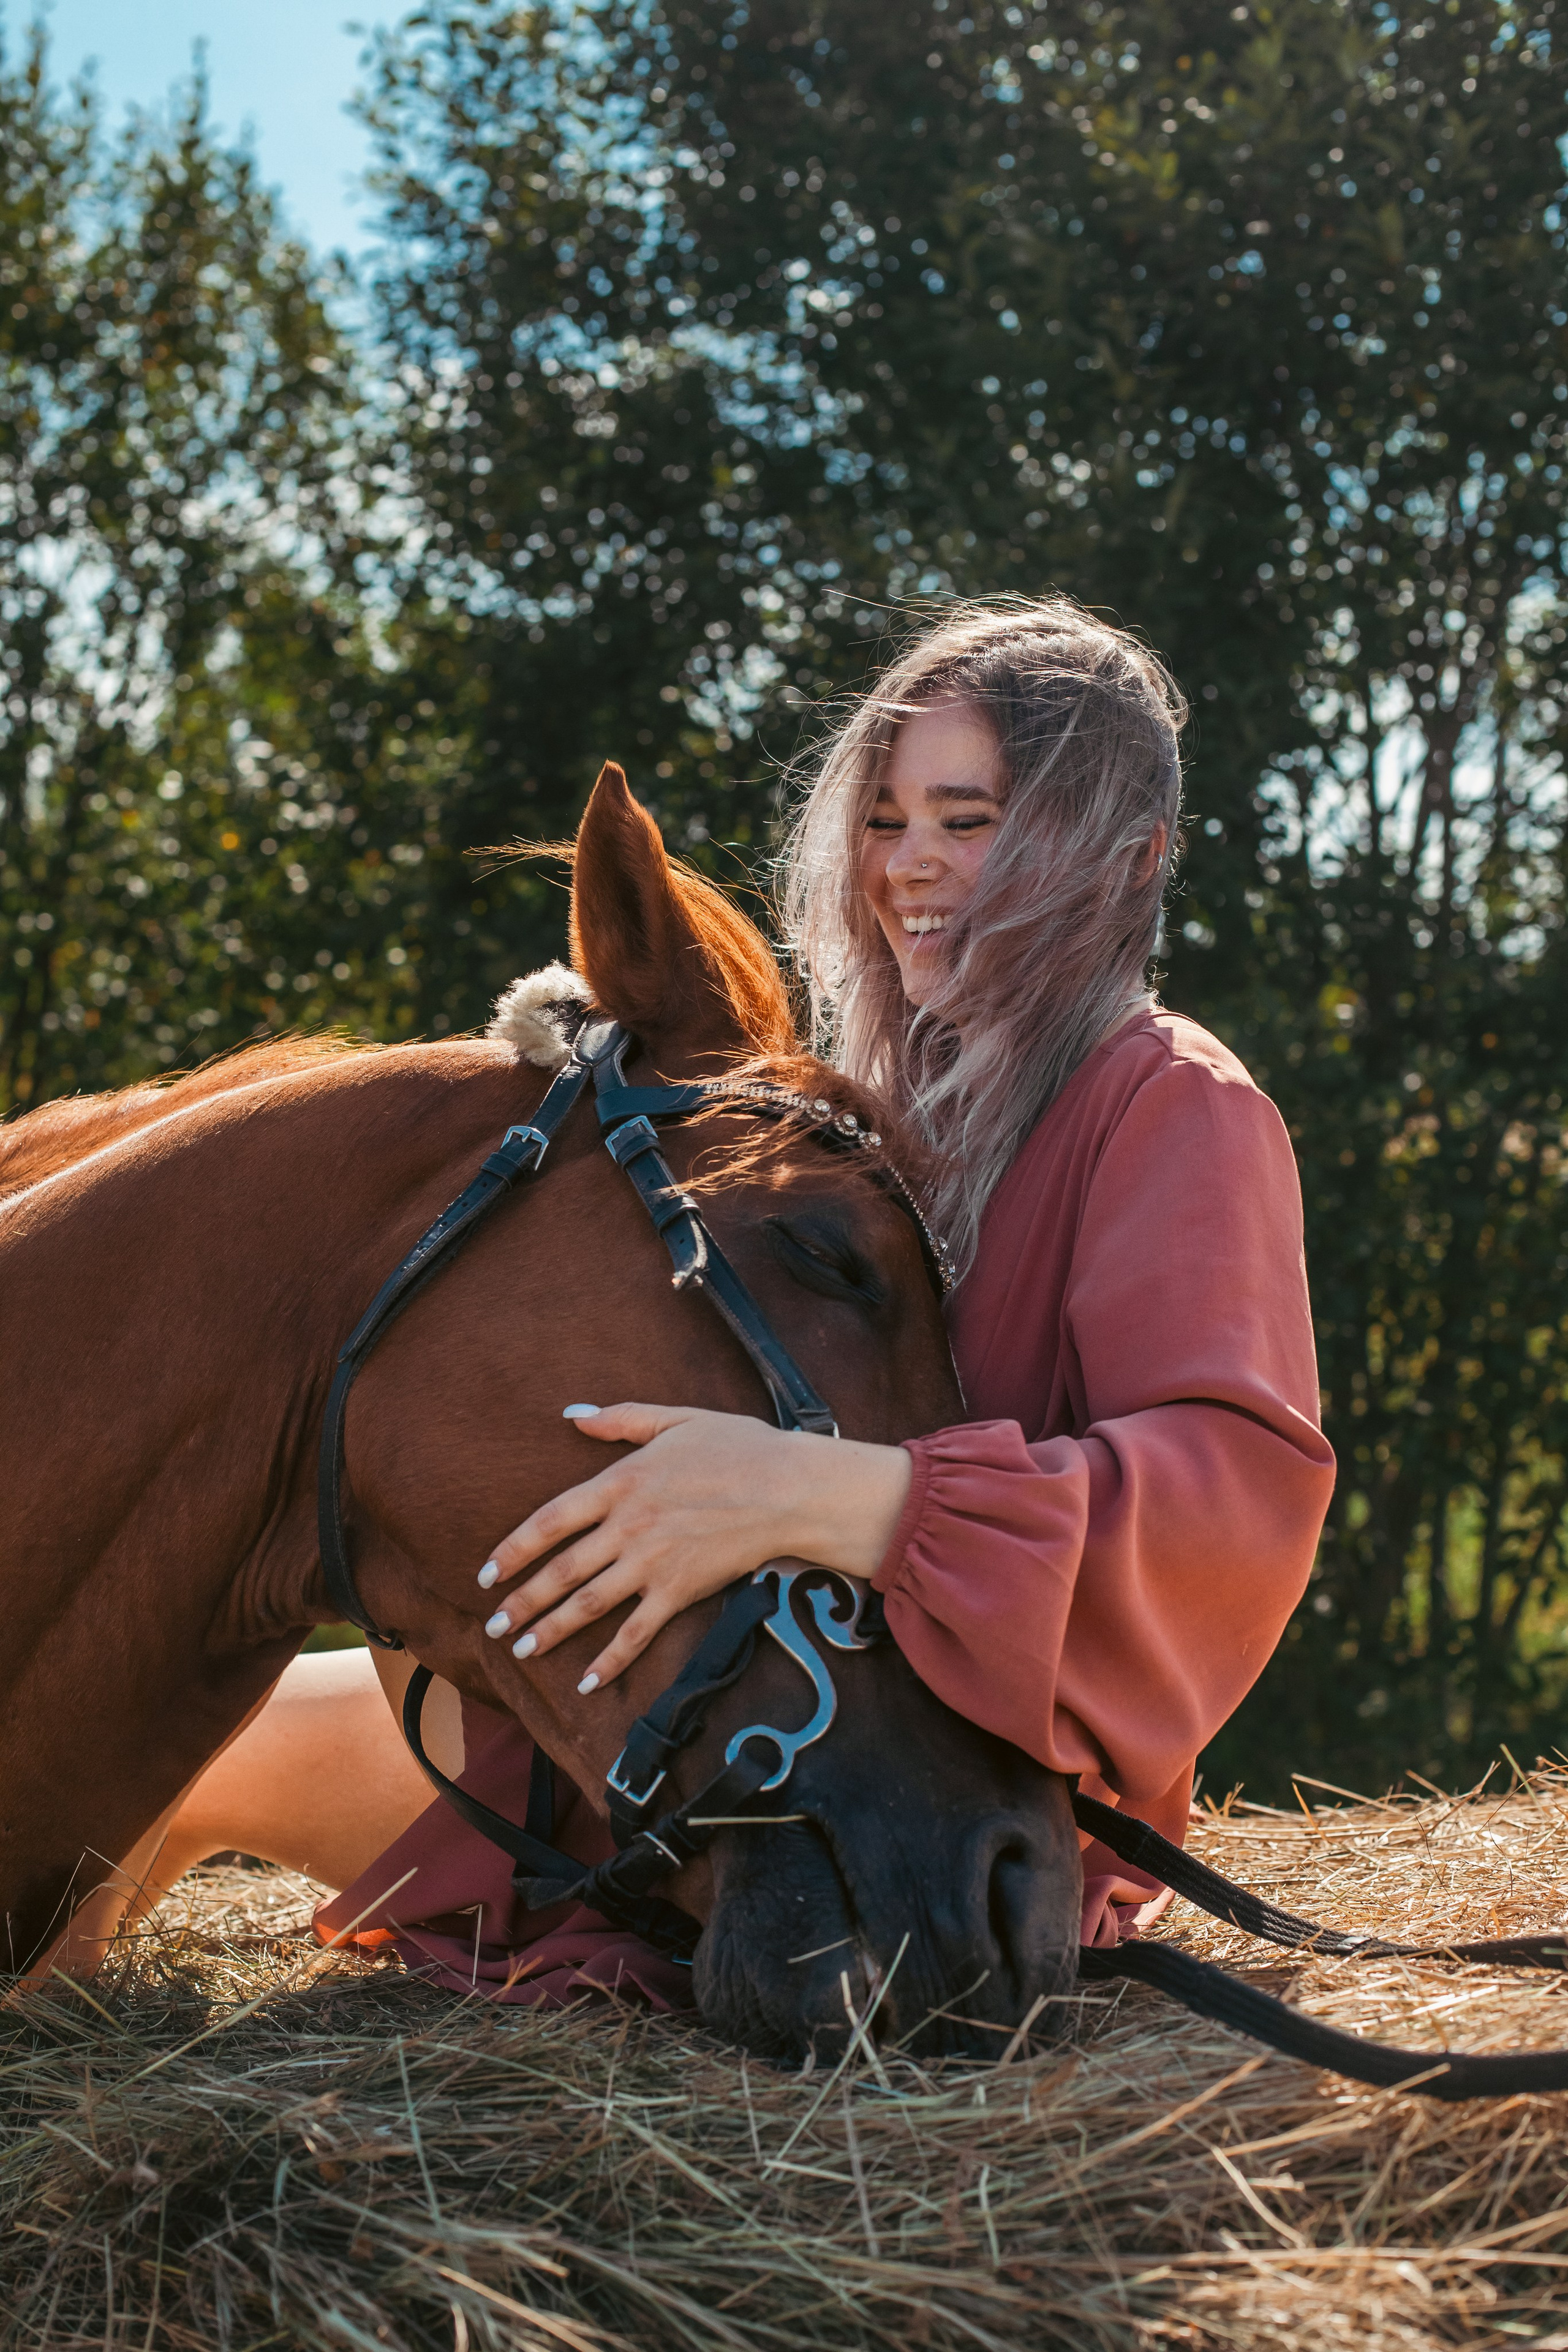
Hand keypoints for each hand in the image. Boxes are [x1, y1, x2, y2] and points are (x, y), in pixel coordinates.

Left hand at [474, 1402, 911, 1693]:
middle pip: (561, 1570)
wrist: (790, 1487)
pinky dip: (610, 1659)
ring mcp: (653, 1562)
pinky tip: (588, 1680)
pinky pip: (637, 1632)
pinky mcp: (680, 1591)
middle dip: (522, 1602)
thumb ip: (621, 1419)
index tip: (487, 1573)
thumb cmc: (739, 1447)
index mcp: (621, 1481)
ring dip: (550, 1630)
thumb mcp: (677, 1418)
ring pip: (589, 1604)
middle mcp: (628, 1526)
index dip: (513, 1550)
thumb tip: (572, 1415)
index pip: (550, 1521)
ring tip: (522, 1650)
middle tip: (493, 1626)